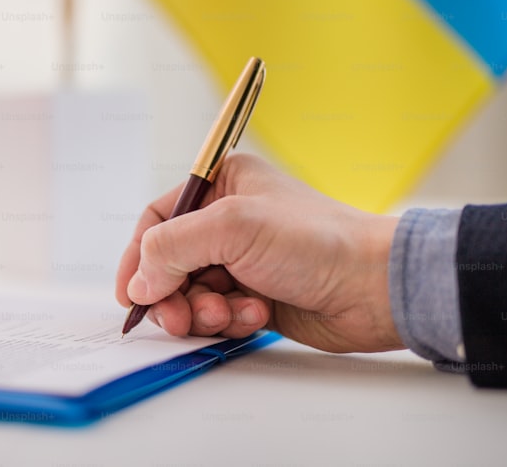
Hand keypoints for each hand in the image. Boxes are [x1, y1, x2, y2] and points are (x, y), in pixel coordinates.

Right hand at [115, 154, 403, 352]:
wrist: (375, 288)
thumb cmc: (316, 242)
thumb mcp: (233, 228)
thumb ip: (171, 247)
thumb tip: (138, 282)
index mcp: (223, 185)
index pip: (159, 219)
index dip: (139, 256)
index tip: (131, 293)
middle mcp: (229, 221)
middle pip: (169, 263)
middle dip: (172, 293)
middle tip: (180, 316)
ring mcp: (242, 260)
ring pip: (191, 294)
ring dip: (202, 310)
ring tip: (229, 313)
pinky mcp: (256, 295)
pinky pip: (218, 314)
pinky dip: (228, 321)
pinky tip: (255, 317)